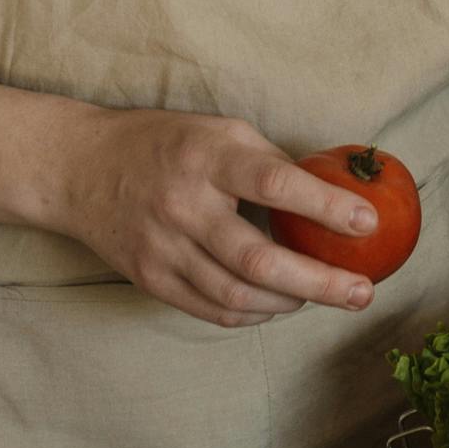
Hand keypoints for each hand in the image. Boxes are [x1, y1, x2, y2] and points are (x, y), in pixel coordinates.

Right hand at [44, 104, 385, 327]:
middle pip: (259, 259)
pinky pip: (212, 310)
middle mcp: (184, 205)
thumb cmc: (164, 144)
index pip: (274, 183)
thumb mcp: (218, 132)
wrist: (80, 168)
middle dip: (320, 283)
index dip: (325, 206)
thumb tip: (333, 198)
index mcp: (207, 158)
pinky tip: (278, 305)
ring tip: (324, 296)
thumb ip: (268, 163)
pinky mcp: (150, 278)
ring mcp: (163, 248)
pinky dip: (253, 315)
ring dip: (291, 302)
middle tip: (363, 293)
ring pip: (238, 296)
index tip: (367, 223)